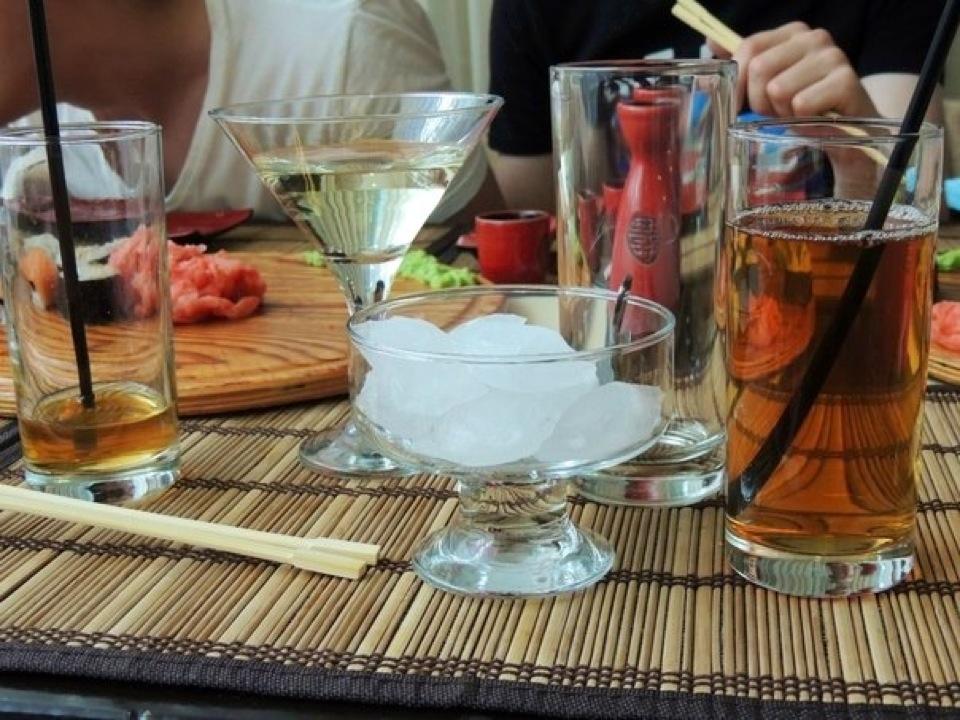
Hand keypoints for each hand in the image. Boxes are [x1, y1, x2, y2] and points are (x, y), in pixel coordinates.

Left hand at [709, 22, 877, 117]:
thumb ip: (744, 64)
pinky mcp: (846, 81)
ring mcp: (833, 56)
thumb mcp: (769, 85)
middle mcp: (814, 37)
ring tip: (797, 116)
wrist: (846, 134)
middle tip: (775, 114)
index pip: (748, 48)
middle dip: (759, 101)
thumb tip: (711, 42)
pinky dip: (801, 122)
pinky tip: (815, 120)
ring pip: (778, 89)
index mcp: (792, 33)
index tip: (739, 106)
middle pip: (759, 68)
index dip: (737, 83)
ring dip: (781, 114)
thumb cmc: (802, 109)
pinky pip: (800, 105)